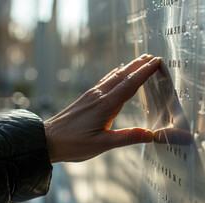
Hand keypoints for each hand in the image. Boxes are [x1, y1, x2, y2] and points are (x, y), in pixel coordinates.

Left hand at [44, 55, 160, 162]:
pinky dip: (115, 73)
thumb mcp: (103, 144)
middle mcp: (100, 96)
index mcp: (106, 106)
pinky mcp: (87, 98)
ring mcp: (92, 95)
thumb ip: (127, 137)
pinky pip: (105, 81)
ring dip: (129, 67)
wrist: (47, 140)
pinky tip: (117, 71)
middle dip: (139, 65)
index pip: (130, 85)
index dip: (145, 73)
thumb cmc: (73, 143)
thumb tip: (151, 135)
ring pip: (114, 76)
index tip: (157, 62)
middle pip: (123, 76)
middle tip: (153, 57)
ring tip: (140, 60)